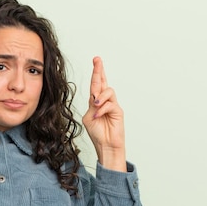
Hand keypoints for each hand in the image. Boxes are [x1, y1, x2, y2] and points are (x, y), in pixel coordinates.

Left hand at [82, 56, 126, 171]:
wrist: (105, 146)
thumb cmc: (97, 134)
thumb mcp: (88, 118)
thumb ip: (91, 105)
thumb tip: (95, 97)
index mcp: (96, 102)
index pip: (96, 85)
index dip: (96, 73)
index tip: (96, 60)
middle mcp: (104, 101)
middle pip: (102, 83)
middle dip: (99, 70)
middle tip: (97, 60)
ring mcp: (112, 105)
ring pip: (107, 91)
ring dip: (100, 97)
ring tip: (95, 105)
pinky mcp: (118, 111)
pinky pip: (110, 104)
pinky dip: (102, 109)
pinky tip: (97, 115)